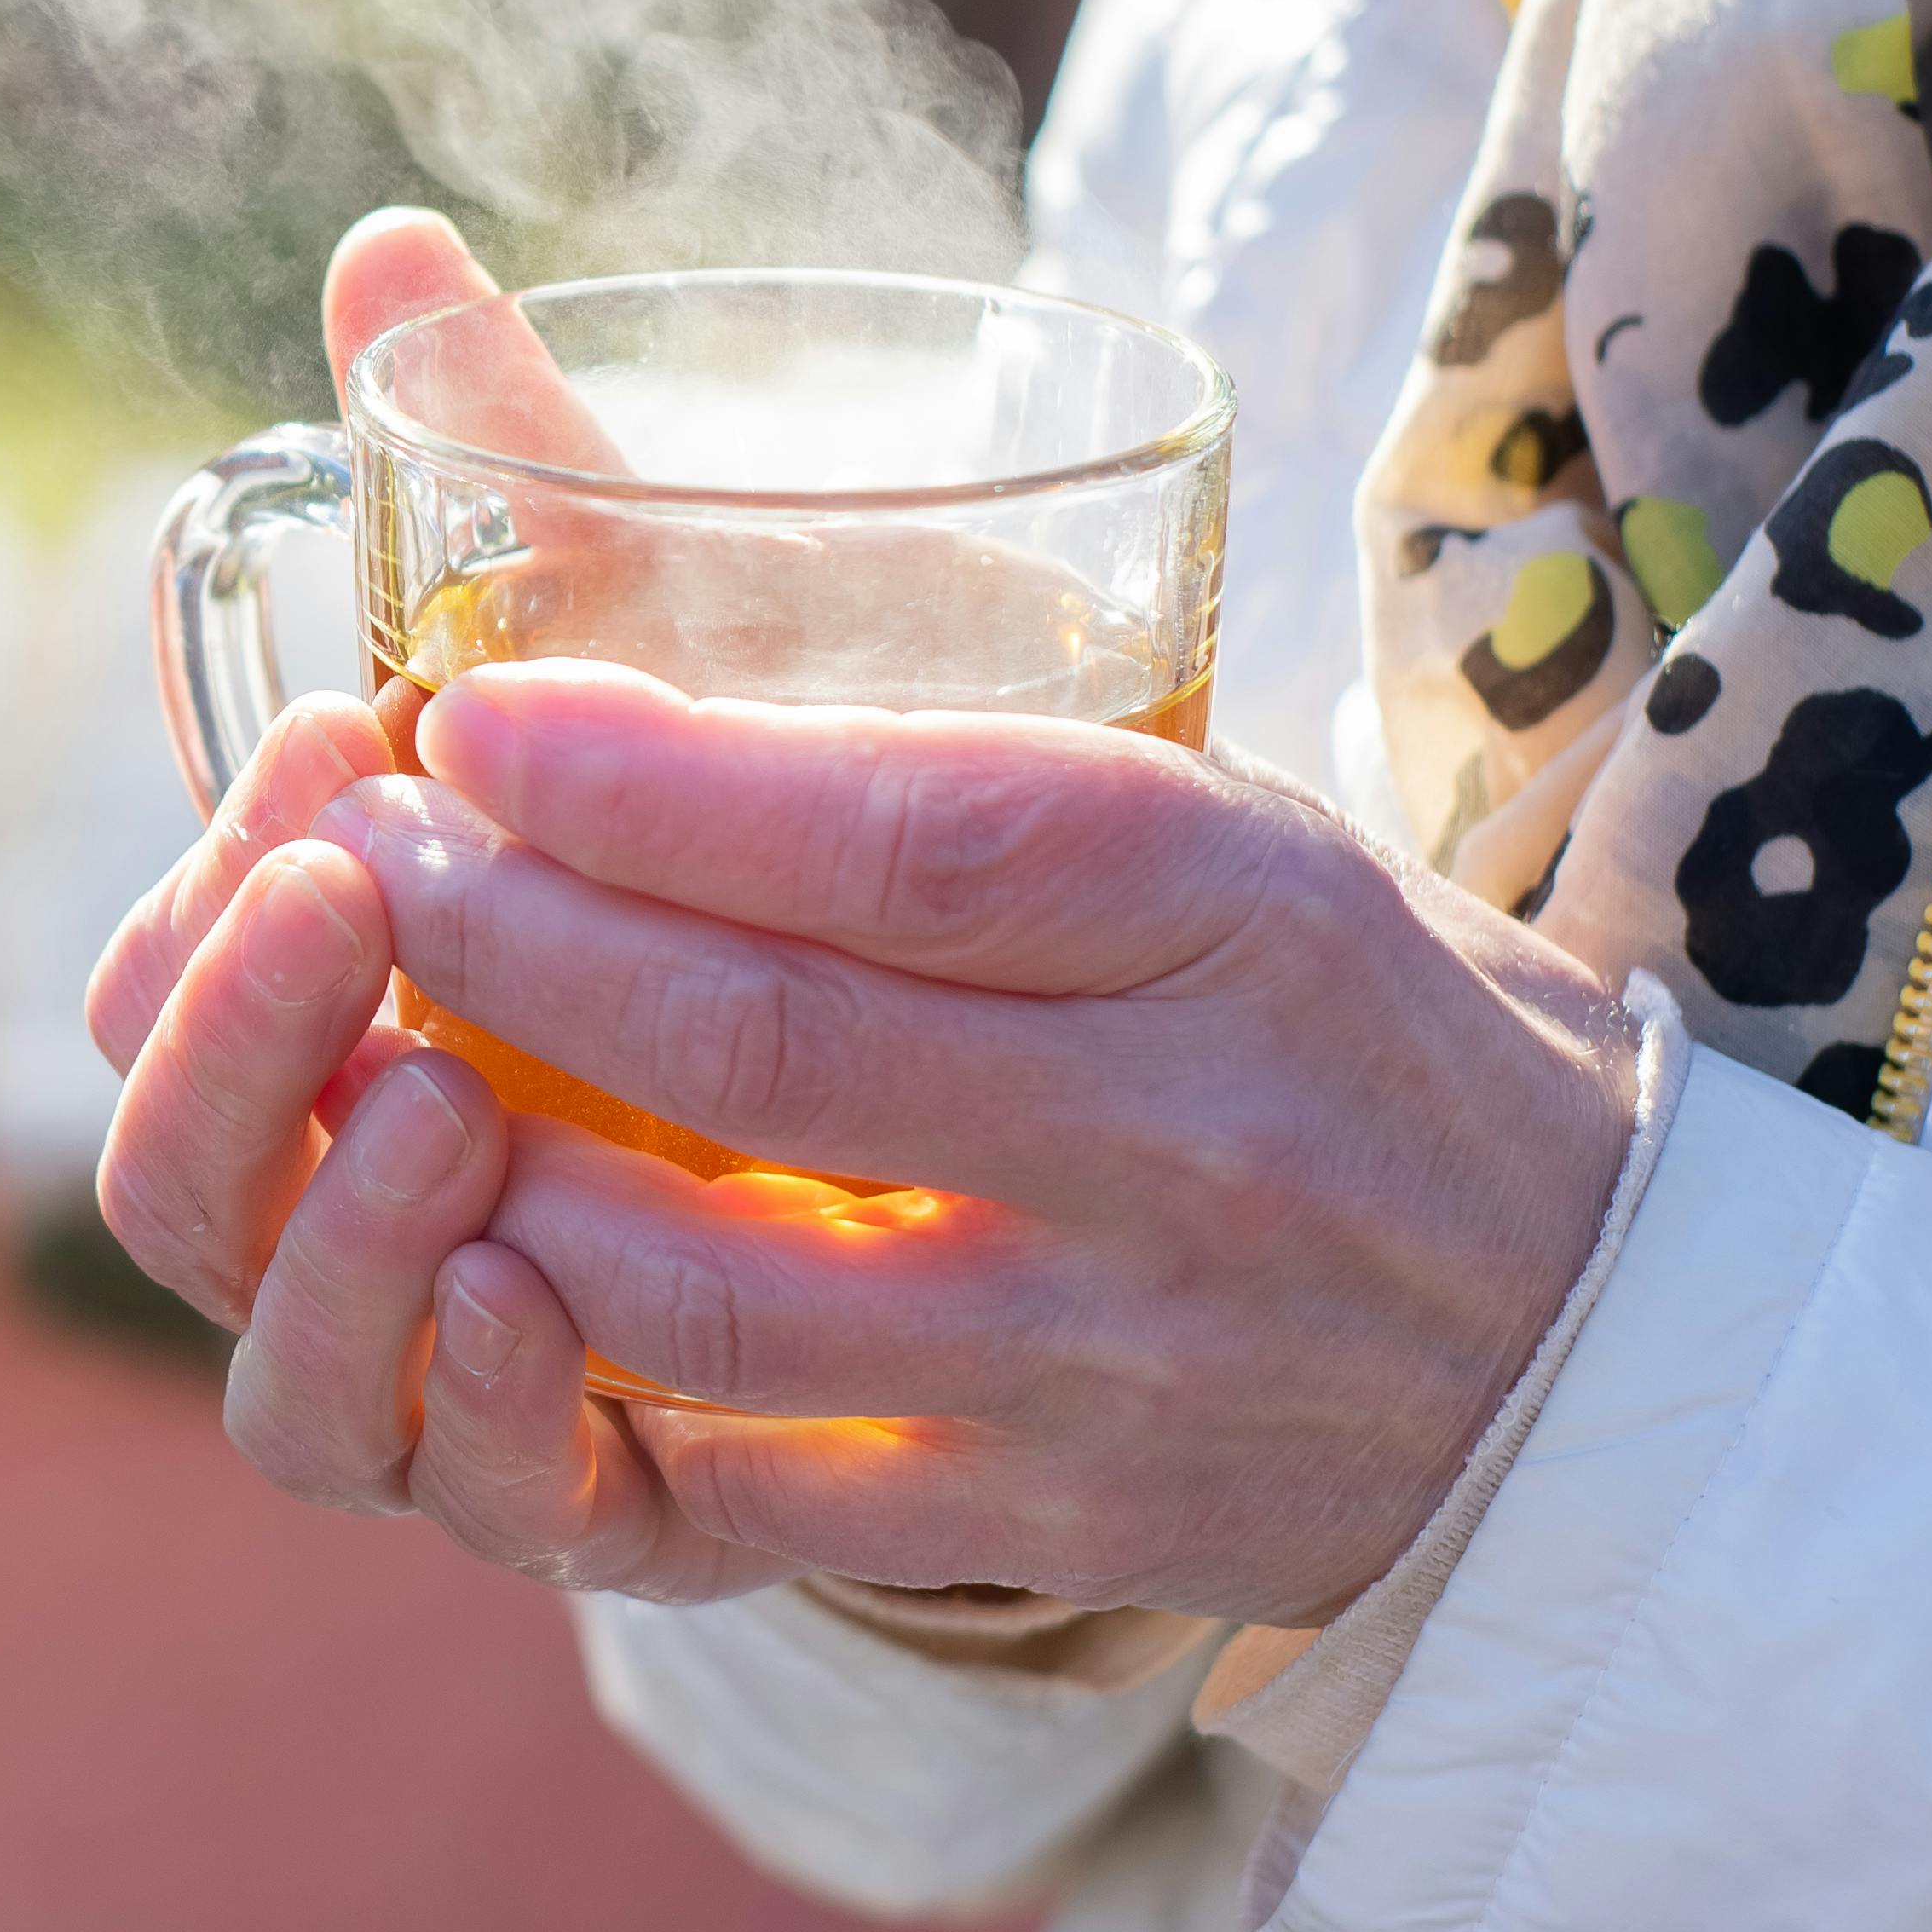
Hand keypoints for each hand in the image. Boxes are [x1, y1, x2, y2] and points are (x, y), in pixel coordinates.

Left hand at [87, 207, 1641, 1625]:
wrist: (1583, 1338)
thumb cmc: (1316, 1006)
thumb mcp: (1197, 797)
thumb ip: (911, 691)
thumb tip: (525, 412)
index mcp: (1213, 898)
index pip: (895, 830)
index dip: (637, 779)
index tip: (459, 711)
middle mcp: (1166, 1131)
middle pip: (757, 1043)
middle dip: (496, 945)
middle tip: (348, 859)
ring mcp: (1100, 1351)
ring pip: (703, 1291)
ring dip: (484, 1174)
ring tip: (358, 1068)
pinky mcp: (1043, 1520)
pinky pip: (745, 1481)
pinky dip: (576, 1382)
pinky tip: (471, 1279)